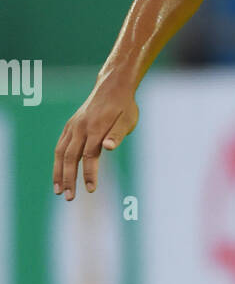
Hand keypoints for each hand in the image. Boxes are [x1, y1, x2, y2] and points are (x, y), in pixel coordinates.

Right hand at [53, 78, 138, 199]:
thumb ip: (117, 135)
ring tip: (58, 191)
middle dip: (68, 179)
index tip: (91, 189)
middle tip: (69, 198)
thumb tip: (108, 148)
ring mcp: (73, 126)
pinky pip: (60, 145)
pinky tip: (58, 174)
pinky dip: (57, 161)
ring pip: (61, 152)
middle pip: (70, 157)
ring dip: (58, 173)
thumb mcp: (127, 120)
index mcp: (95, 128)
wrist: (112, 86)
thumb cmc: (124, 106)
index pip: (89, 156)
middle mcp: (80, 127)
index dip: (89, 174)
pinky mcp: (70, 126)